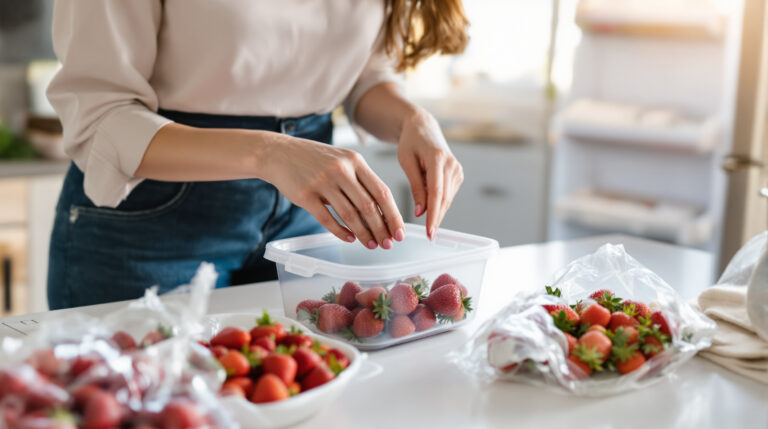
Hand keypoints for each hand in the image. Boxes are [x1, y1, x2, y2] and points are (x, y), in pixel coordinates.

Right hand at [262, 136, 404, 248]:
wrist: (279, 153)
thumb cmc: (316, 160)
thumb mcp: (343, 161)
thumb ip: (361, 182)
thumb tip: (382, 213)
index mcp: (355, 161)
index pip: (382, 192)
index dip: (393, 215)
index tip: (399, 232)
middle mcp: (341, 170)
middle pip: (368, 206)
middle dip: (381, 229)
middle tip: (387, 244)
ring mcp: (323, 182)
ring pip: (350, 215)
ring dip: (363, 234)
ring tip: (371, 244)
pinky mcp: (306, 195)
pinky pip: (327, 219)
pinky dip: (341, 231)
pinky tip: (349, 238)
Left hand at [397, 109, 462, 239]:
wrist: (423, 128)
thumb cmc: (411, 143)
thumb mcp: (406, 162)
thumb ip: (415, 186)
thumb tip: (421, 211)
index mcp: (438, 158)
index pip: (436, 193)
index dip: (433, 214)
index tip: (430, 231)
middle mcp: (452, 164)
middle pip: (444, 198)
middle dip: (436, 218)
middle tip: (429, 236)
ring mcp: (457, 169)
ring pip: (447, 198)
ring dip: (437, 211)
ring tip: (426, 221)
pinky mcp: (458, 174)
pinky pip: (447, 194)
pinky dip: (438, 202)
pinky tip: (429, 206)